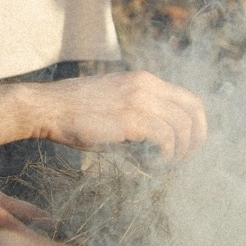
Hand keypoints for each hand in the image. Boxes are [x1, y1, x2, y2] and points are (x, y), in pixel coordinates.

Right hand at [29, 70, 206, 159]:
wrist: (48, 107)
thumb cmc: (75, 111)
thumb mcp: (114, 102)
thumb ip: (138, 113)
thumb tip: (158, 143)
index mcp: (144, 80)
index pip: (189, 99)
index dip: (196, 125)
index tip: (188, 145)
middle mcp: (147, 86)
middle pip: (194, 111)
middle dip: (196, 140)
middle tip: (183, 159)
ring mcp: (140, 101)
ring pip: (182, 128)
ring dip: (178, 152)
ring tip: (160, 164)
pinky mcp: (131, 119)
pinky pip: (166, 139)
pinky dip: (164, 156)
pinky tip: (150, 164)